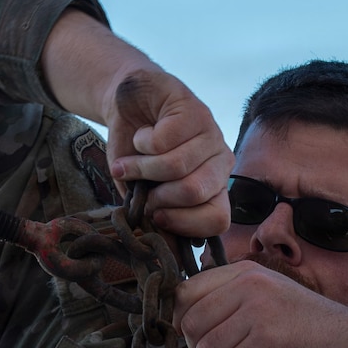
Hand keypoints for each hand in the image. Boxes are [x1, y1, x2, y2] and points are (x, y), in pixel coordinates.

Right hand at [40, 9, 229, 237]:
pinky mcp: (195, 111)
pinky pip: (163, 140)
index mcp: (214, 188)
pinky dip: (141, 141)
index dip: (183, 223)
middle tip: (139, 185)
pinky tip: (142, 134)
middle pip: (194, 192)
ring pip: (176, 166)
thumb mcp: (140, 189)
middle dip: (156, 194)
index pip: (218, 219)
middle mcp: (220, 164)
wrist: (127, 106)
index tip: (155, 214)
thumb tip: (157, 240)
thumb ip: (151, 211)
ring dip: (140, 167)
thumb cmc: (135, 153)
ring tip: (131, 160)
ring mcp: (211, 136)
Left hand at [175, 261, 347, 347]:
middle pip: (190, 323)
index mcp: (244, 272)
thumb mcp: (267, 297)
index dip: (180, 322)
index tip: (193, 343)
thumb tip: (183, 324)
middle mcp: (248, 284)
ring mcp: (258, 310)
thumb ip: (230, 301)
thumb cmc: (307, 326)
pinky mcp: (267, 339)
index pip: (185, 292)